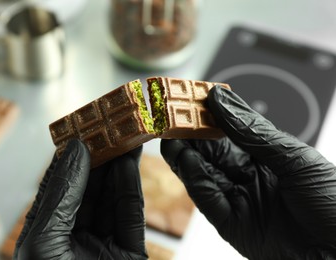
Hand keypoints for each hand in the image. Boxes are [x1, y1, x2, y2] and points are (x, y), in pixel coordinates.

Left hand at [14, 139, 146, 258]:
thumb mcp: (44, 238)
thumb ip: (62, 195)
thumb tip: (75, 151)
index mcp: (48, 234)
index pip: (60, 187)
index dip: (70, 158)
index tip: (79, 131)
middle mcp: (76, 236)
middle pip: (89, 190)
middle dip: (98, 159)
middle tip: (107, 130)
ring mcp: (104, 244)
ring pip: (112, 199)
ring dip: (118, 167)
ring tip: (122, 138)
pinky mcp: (129, 253)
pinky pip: (131, 216)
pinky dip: (131, 188)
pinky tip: (129, 164)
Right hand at [161, 86, 335, 258]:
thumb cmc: (335, 205)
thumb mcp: (295, 158)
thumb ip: (253, 131)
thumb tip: (222, 99)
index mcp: (268, 157)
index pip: (230, 132)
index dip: (210, 116)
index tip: (191, 99)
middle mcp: (250, 177)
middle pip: (212, 152)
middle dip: (190, 135)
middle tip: (171, 118)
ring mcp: (240, 201)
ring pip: (204, 174)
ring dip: (185, 156)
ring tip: (171, 138)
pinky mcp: (232, 226)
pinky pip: (208, 200)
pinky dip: (195, 181)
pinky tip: (187, 163)